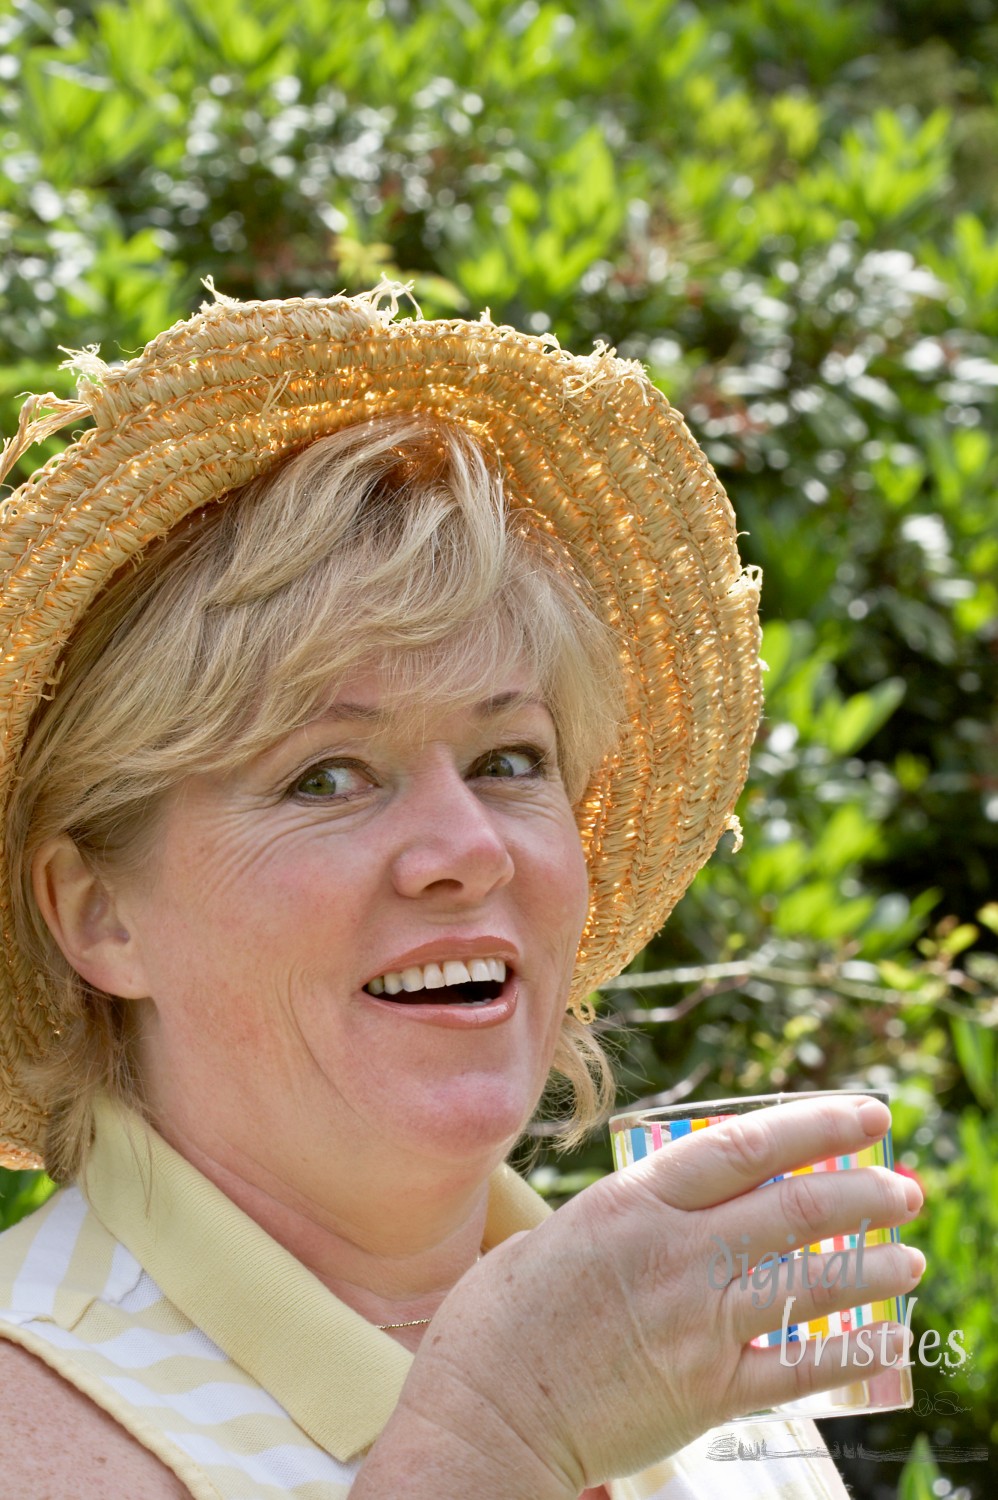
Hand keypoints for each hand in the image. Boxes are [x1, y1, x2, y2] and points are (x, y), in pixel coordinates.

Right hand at [396, 1095, 922, 1493]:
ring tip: (911, 1257)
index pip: (746, 1146)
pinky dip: (853, 1352)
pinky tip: (888, 1339)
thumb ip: (618, 1217)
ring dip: (873, 1266)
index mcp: (634, 1203)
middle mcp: (675, 1254)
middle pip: (795, 1208)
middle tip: (904, 1187)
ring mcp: (697, 1324)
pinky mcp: (707, 1393)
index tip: (865, 1115)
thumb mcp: (555, 1236)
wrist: (486, 1418)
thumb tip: (657, 1208)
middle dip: (864, 1191)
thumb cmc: (498, 1323)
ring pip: (812, 1282)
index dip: (816, 1124)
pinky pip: (800, 1369)